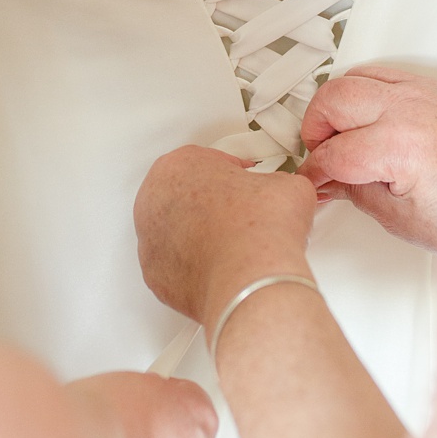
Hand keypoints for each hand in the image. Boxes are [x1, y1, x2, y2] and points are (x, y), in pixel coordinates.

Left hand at [134, 146, 316, 327]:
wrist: (251, 276)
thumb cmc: (260, 226)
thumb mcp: (286, 184)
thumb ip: (274, 182)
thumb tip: (280, 194)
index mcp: (179, 165)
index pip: (207, 162)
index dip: (232, 173)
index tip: (245, 182)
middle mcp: (153, 201)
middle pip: (184, 194)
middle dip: (210, 202)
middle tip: (239, 212)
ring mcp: (149, 241)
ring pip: (176, 231)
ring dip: (199, 234)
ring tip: (233, 243)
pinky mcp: (156, 276)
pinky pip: (177, 265)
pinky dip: (196, 265)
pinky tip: (222, 266)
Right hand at [300, 65, 436, 251]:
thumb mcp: (398, 217)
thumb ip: (352, 190)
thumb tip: (325, 179)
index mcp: (408, 146)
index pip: (335, 152)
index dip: (315, 172)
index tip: (312, 181)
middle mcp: (419, 109)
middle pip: (335, 100)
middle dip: (317, 131)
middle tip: (322, 156)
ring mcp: (430, 93)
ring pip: (355, 77)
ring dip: (339, 107)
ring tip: (342, 139)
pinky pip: (384, 73)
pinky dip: (366, 93)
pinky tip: (367, 120)